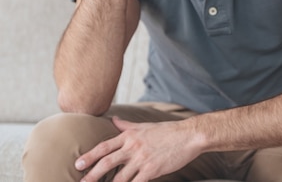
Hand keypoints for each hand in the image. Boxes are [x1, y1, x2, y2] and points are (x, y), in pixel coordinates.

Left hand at [75, 117, 200, 181]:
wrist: (189, 136)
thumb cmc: (168, 131)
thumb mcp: (145, 126)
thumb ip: (127, 126)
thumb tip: (114, 119)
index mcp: (130, 136)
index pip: (105, 146)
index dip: (90, 156)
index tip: (78, 163)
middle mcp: (133, 147)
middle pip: (107, 163)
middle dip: (92, 175)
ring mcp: (142, 159)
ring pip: (119, 177)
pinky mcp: (152, 170)